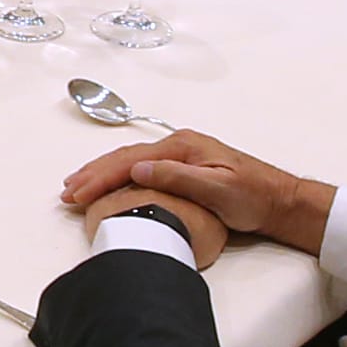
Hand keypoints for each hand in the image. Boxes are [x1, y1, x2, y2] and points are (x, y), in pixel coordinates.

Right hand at [57, 129, 328, 262]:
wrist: (280, 201)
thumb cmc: (254, 197)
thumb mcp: (218, 188)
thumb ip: (178, 177)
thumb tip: (138, 168)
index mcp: (182, 146)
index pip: (131, 159)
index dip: (101, 176)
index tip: (78, 192)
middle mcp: (178, 145)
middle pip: (124, 156)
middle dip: (92, 173)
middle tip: (66, 191)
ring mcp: (179, 156)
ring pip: (129, 161)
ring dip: (100, 173)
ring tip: (75, 186)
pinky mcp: (182, 169)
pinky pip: (139, 168)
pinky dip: (117, 177)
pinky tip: (106, 186)